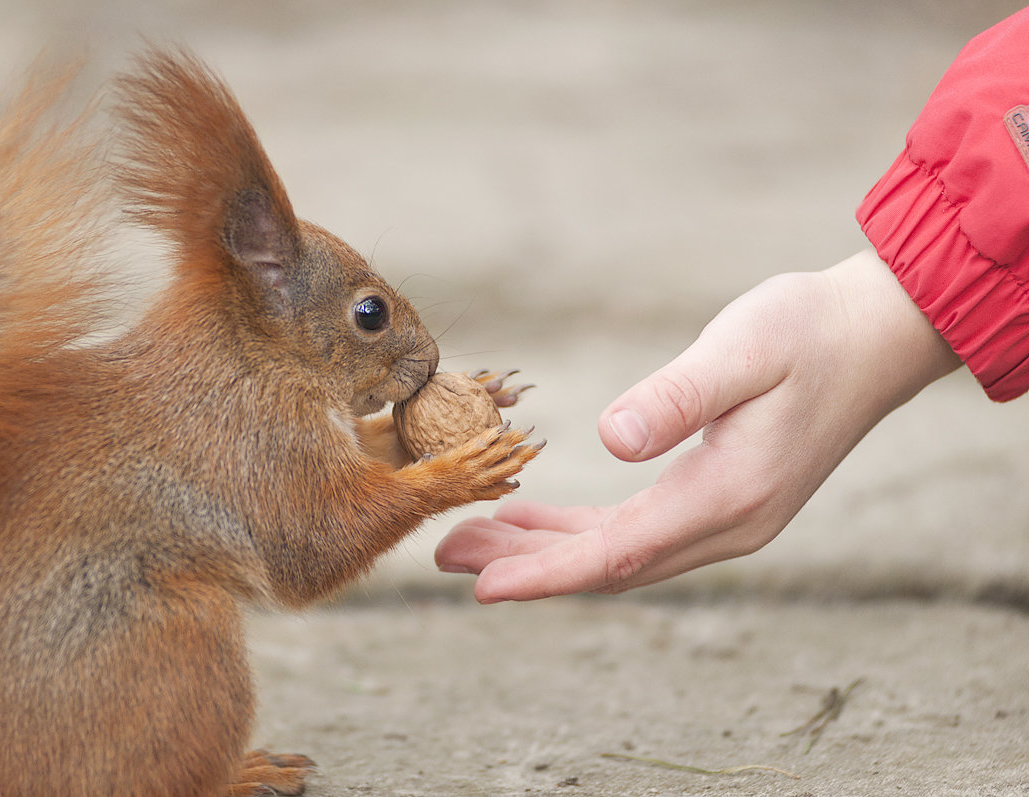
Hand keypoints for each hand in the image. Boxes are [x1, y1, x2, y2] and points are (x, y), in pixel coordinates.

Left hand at [435, 248, 960, 601]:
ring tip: (475, 540)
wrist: (875, 337)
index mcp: (729, 495)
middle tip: (448, 553)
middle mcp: (730, 524)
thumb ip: (678, 397)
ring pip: (621, 553)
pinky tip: (538, 522)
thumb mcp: (742, 349)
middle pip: (611, 564)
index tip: (480, 585)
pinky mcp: (722, 499)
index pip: (619, 552)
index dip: (545, 572)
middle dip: (527, 565)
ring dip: (546, 550)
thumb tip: (612, 440)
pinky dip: (581, 533)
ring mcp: (729, 518)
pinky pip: (638, 532)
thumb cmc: (808, 332)